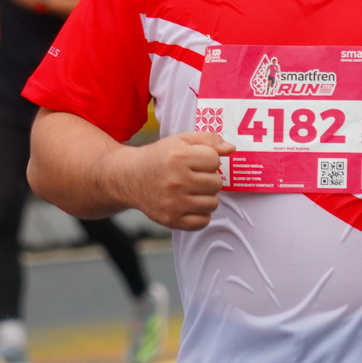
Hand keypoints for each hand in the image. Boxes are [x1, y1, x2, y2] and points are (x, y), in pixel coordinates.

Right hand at [112, 132, 232, 230]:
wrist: (130, 178)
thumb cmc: (160, 157)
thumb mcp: (181, 140)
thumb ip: (209, 140)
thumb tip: (231, 149)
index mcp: (179, 157)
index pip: (215, 160)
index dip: (208, 160)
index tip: (196, 161)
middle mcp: (176, 180)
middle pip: (217, 183)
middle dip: (208, 179)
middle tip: (194, 177)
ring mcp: (174, 202)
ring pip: (213, 203)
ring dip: (206, 197)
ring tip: (192, 191)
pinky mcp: (171, 219)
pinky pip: (203, 221)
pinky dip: (200, 214)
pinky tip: (189, 204)